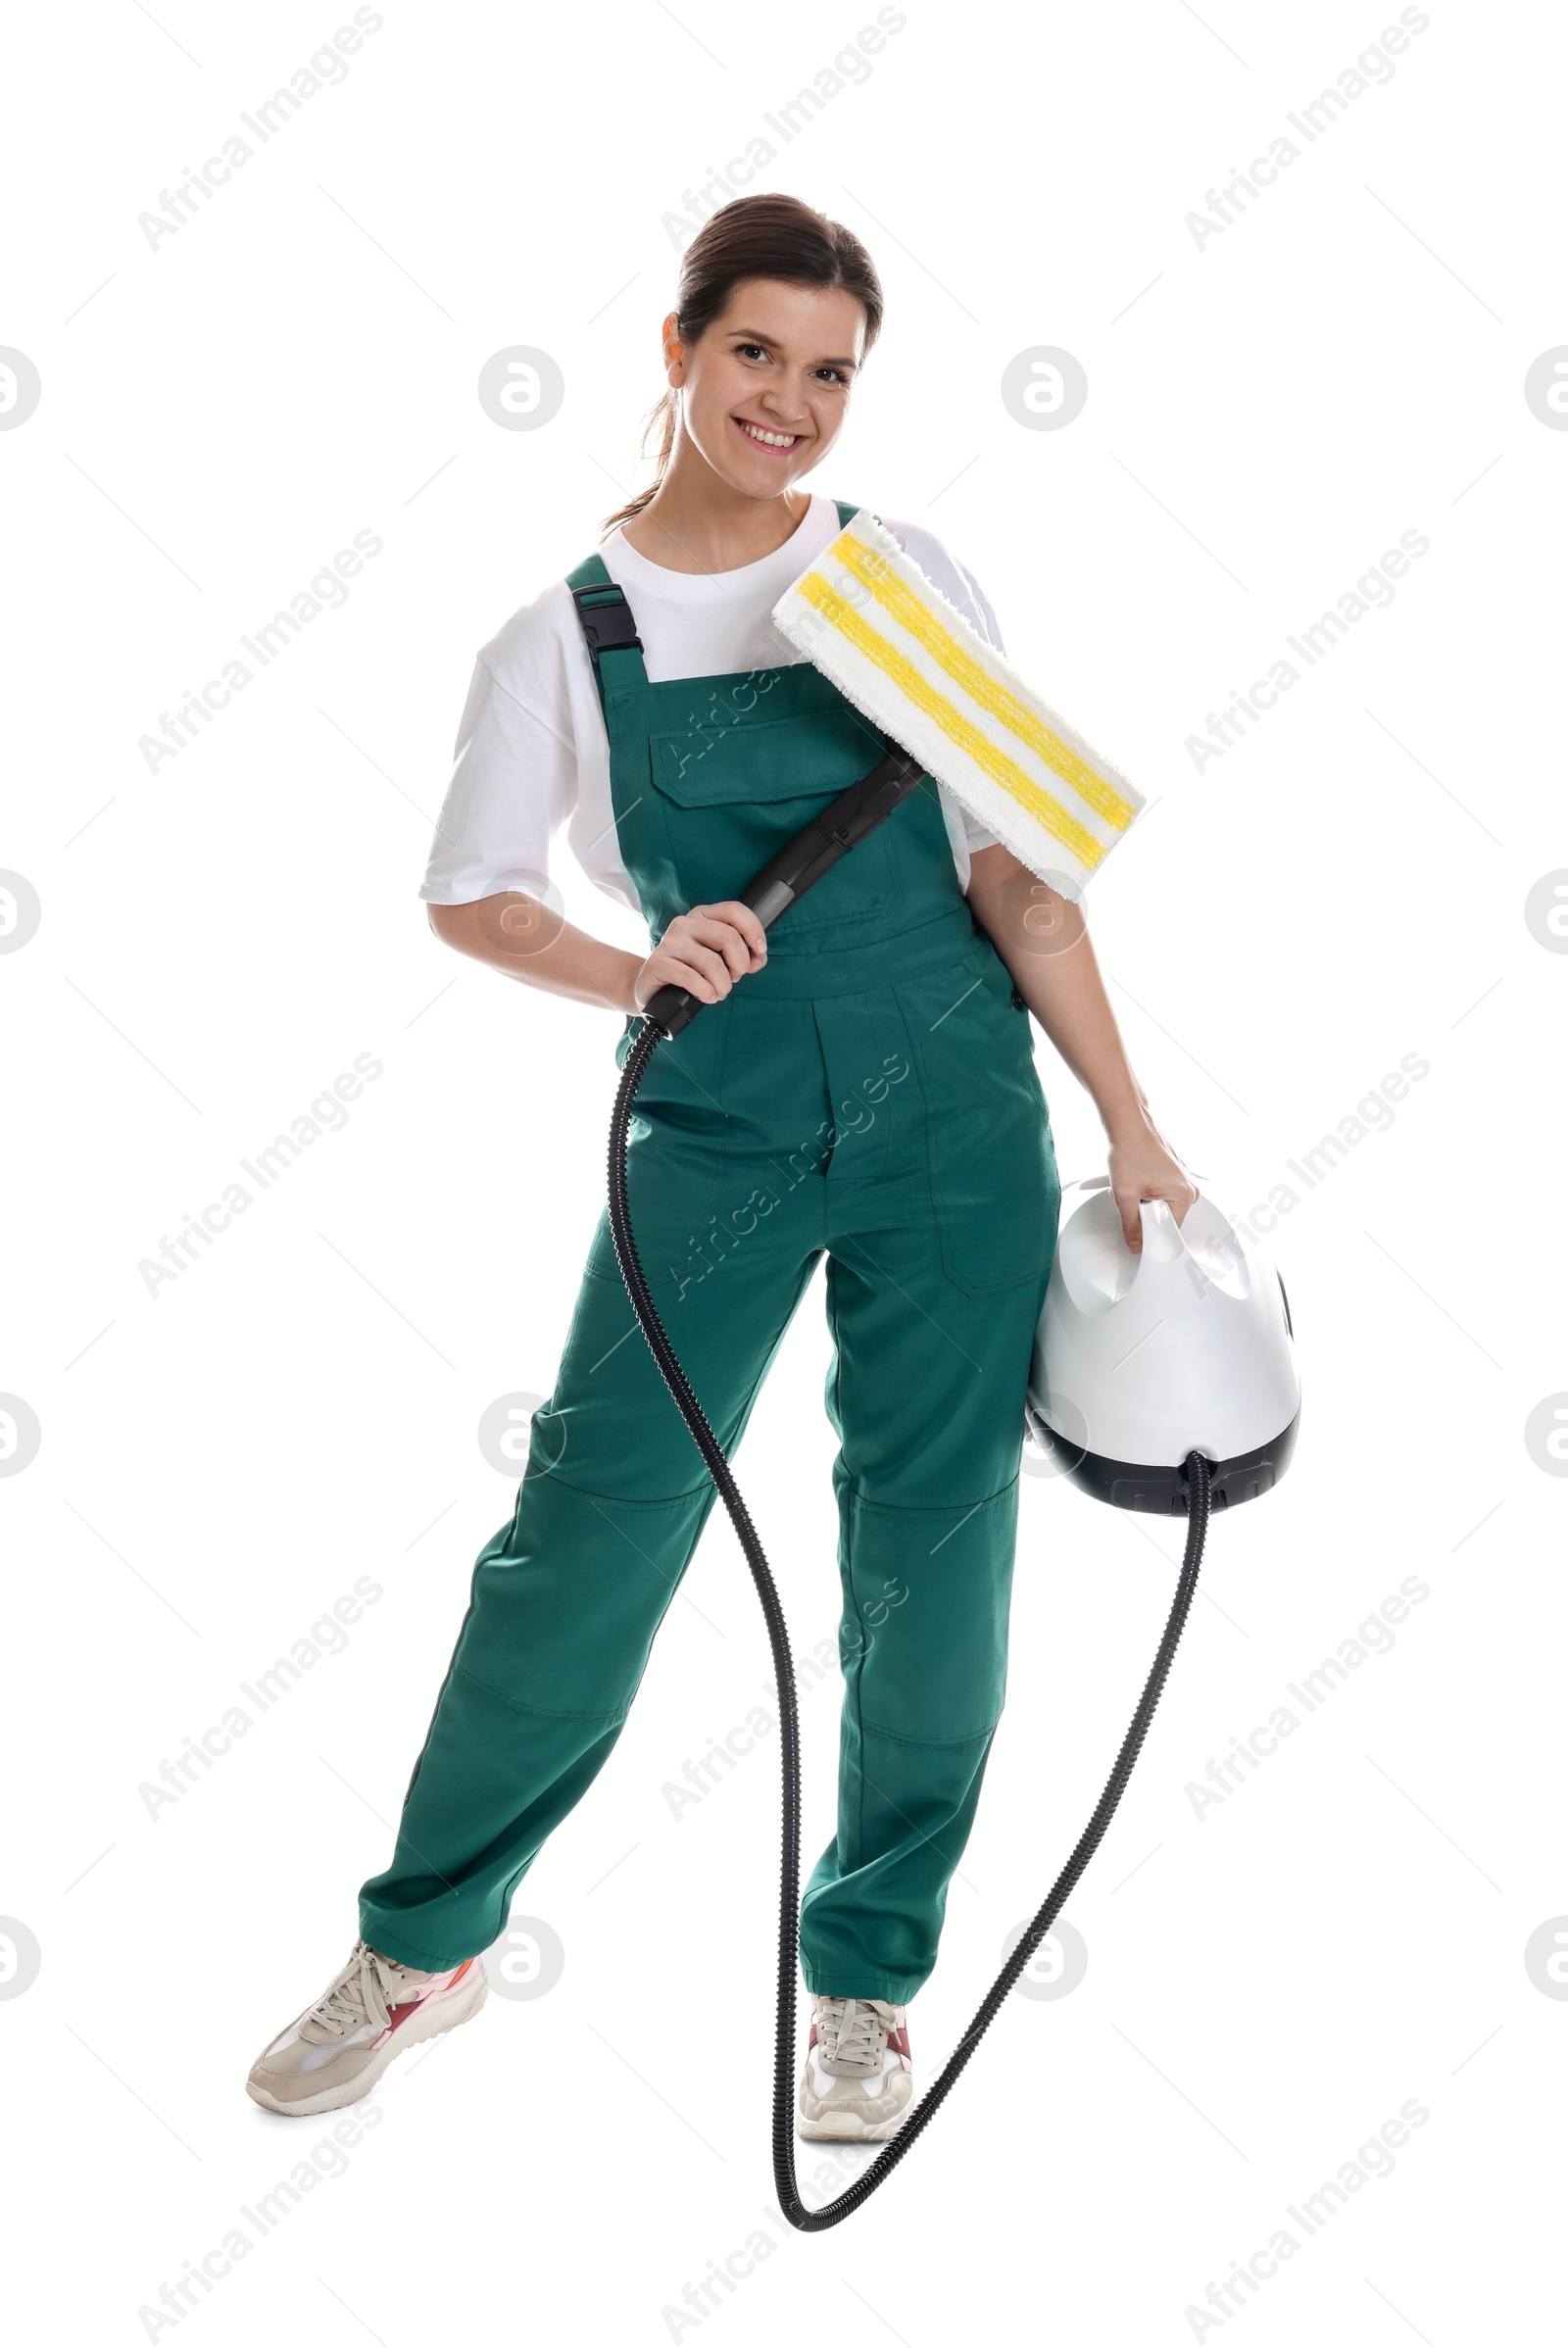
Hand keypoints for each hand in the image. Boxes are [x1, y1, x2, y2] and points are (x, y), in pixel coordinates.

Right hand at [633, 900, 767, 1010]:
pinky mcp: (658, 963)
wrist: (652, 988)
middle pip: (728, 937)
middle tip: (734, 979)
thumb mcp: (717, 958)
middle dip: (740, 965)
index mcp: (702, 916)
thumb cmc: (690, 972)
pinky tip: (706, 996)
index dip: (753, 930)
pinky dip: (706, 992)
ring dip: (723, 985)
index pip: (734, 910)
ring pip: (712, 962)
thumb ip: (741, 954)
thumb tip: (756, 959)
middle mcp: (685, 924)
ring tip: (719, 992)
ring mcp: (670, 942)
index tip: (759, 950)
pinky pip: (692, 978)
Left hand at [1106, 1118, 1199, 1252]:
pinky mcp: (1173, 1175)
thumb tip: (1136, 1243)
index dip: (1149, 1234)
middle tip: (1131, 1197)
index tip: (1137, 1230)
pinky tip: (1135, 1179)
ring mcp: (1182, 1180)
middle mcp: (1189, 1188)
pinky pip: (1159, 1195)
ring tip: (1132, 1185)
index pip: (1169, 1232)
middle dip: (1143, 1215)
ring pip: (1159, 1207)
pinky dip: (1144, 1192)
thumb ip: (1131, 1225)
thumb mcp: (1125, 1195)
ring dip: (1141, 1202)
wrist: (1128, 1124)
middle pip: (1164, 1220)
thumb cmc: (1131, 1148)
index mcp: (1185, 1196)